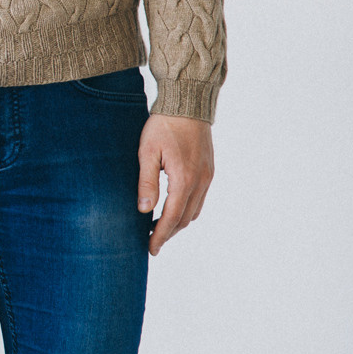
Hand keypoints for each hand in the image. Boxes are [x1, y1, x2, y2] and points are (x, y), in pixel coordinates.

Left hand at [139, 114, 214, 255]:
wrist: (187, 104)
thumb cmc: (163, 126)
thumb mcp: (147, 153)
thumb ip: (146, 182)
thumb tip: (143, 210)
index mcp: (184, 179)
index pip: (171, 217)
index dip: (160, 235)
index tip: (150, 249)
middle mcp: (200, 181)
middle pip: (184, 219)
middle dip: (168, 233)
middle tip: (151, 243)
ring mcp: (207, 176)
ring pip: (194, 211)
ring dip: (177, 223)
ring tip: (158, 228)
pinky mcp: (209, 170)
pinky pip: (199, 199)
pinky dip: (186, 210)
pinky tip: (172, 209)